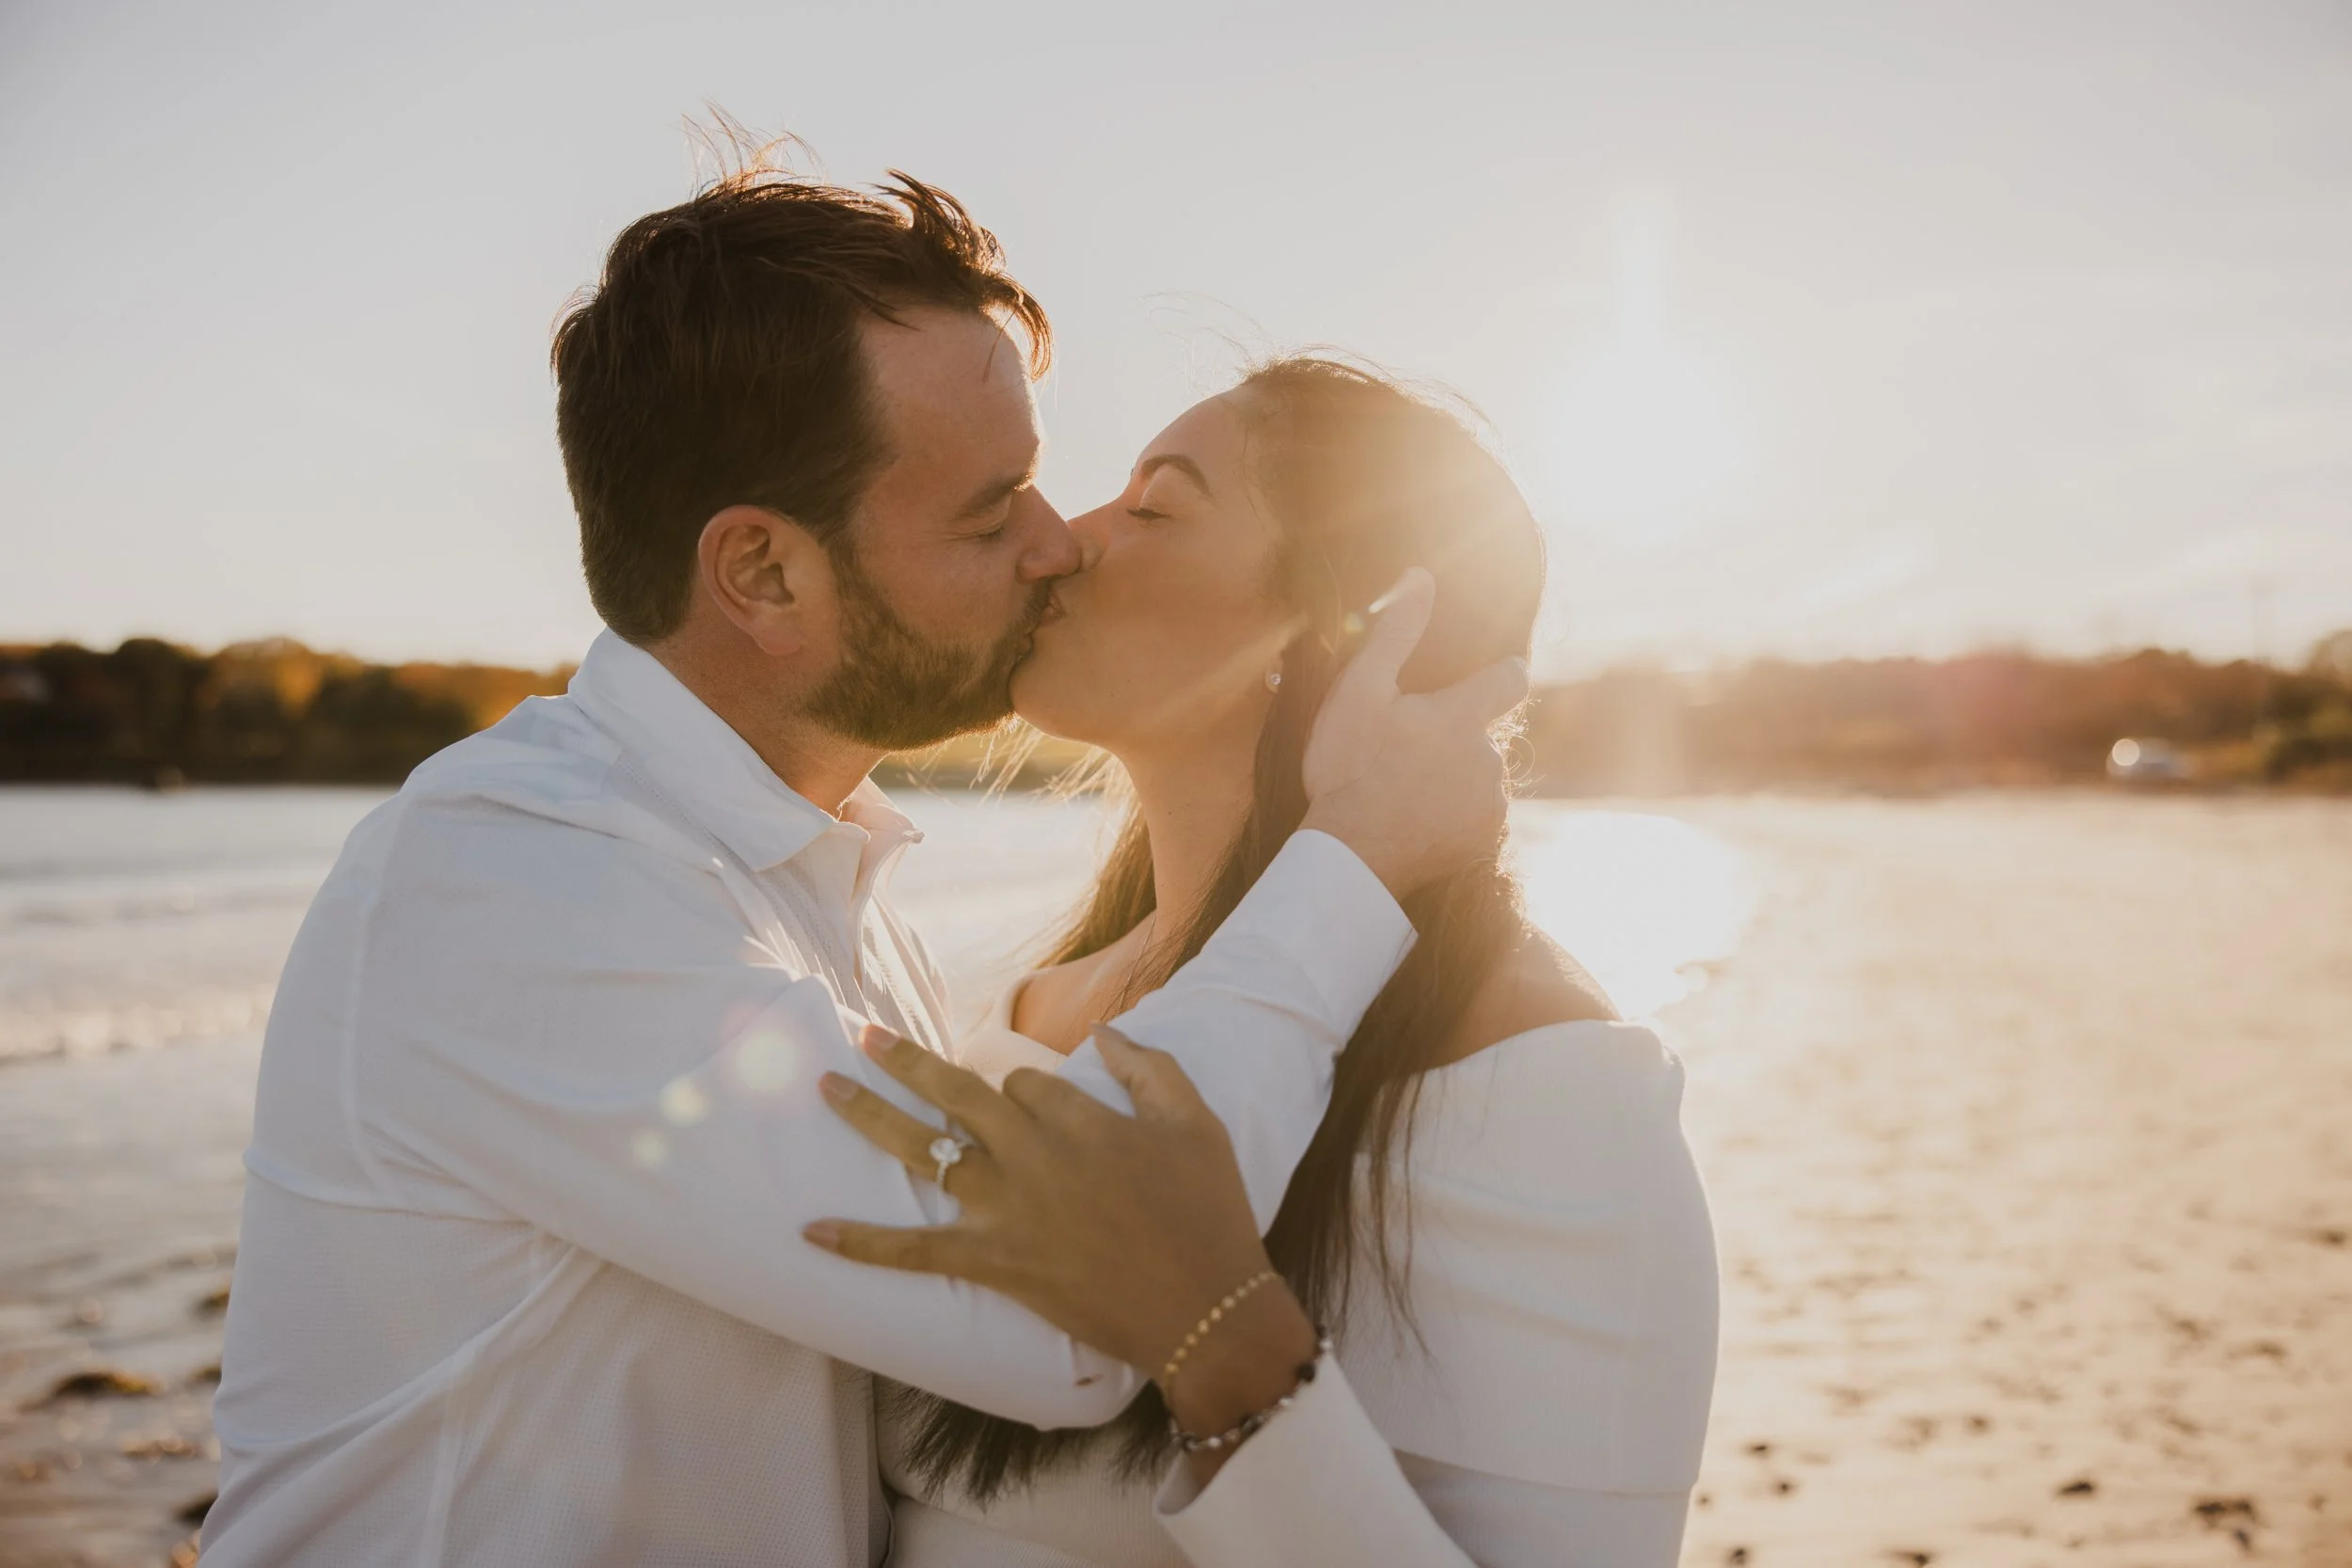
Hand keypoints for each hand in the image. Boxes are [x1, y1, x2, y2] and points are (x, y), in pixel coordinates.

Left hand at [805, 1024, 1317, 1434]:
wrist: (1205, 1310)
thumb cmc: (1209, 1214)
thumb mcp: (1196, 1125)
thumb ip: (1150, 1070)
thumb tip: (1107, 1033)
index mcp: (1079, 1117)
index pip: (1025, 1079)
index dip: (1022, 1087)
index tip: (1032, 1103)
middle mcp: (1032, 1153)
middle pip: (955, 1091)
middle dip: (905, 1060)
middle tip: (864, 1036)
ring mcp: (1006, 1208)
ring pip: (924, 1150)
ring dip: (869, 1116)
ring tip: (827, 1087)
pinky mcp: (993, 1262)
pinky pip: (915, 1251)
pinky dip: (862, 1243)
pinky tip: (812, 1231)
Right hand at [1299, 567, 1530, 896]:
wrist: (1350, 855)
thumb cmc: (1347, 768)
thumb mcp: (1360, 691)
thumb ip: (1396, 632)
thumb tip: (1420, 576)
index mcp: (1463, 717)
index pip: (1510, 680)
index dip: (1504, 674)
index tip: (1496, 675)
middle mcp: (1488, 758)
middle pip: (1482, 735)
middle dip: (1454, 739)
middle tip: (1404, 754)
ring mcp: (1490, 803)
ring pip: (1478, 777)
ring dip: (1454, 779)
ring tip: (1404, 791)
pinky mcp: (1484, 841)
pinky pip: (1476, 817)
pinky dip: (1453, 815)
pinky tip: (1416, 820)